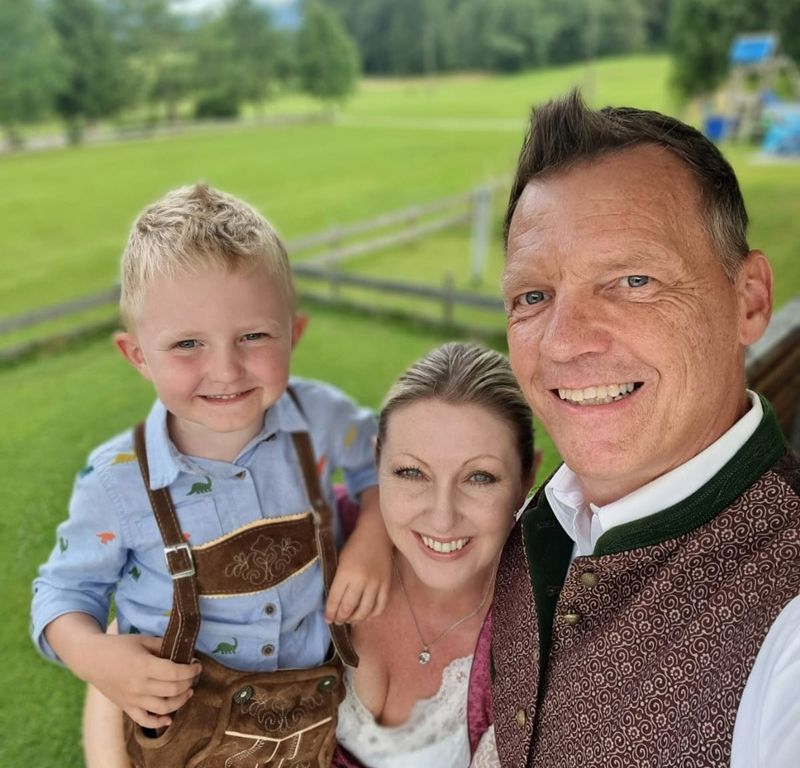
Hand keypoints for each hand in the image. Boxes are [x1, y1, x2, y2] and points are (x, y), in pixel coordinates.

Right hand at [46, 613, 201, 728]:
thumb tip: (183, 652)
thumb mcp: (142, 640)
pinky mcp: (126, 707)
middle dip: (188, 683)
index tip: (198, 665)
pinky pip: (144, 720)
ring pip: (162, 708)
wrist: (91, 659)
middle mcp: (139, 685)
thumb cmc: (118, 646)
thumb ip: (162, 646)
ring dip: (180, 701)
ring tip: (188, 692)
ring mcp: (132, 699)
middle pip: (172, 690)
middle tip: (194, 676)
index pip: (175, 673)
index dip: (190, 670)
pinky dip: (158, 722)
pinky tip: (169, 718)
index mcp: (144, 666)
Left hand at [326, 486, 390, 624]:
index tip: (327, 618)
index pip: (335, 600)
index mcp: (345, 573)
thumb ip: (337, 581)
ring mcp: (376, 584)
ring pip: (365, 611)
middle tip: (337, 620)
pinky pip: (381, 606)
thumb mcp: (340, 561)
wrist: (376, 534)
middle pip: (349, 608)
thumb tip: (334, 601)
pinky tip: (366, 615)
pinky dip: (373, 614)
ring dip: (355, 619)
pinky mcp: (387, 584)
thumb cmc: (354, 545)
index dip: (330, 612)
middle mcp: (361, 581)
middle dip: (340, 618)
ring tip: (350, 620)